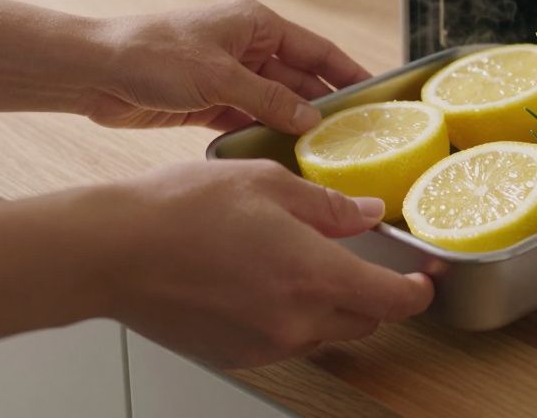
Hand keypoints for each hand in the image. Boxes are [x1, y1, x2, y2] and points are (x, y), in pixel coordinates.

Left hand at [82, 0, 370, 133]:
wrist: (95, 71)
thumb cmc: (152, 55)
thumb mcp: (219, 77)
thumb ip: (269, 99)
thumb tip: (309, 119)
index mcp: (256, 24)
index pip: (317, 49)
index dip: (348, 71)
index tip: (375, 94)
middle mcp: (247, 47)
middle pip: (299, 78)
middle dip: (323, 105)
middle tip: (353, 136)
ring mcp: (228, 75)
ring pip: (275, 102)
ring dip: (293, 124)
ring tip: (323, 153)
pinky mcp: (209, 102)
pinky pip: (249, 119)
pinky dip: (263, 134)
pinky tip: (281, 156)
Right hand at [96, 160, 433, 366]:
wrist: (112, 252)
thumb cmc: (179, 211)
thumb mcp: (266, 183)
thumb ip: (327, 204)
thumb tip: (366, 212)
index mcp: (313, 275)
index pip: (394, 301)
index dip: (418, 290)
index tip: (424, 277)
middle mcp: (295, 321)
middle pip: (364, 320)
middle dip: (374, 293)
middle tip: (360, 261)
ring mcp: (264, 344)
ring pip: (324, 332)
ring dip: (328, 304)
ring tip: (297, 262)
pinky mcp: (236, 353)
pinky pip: (284, 339)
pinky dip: (289, 316)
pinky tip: (261, 280)